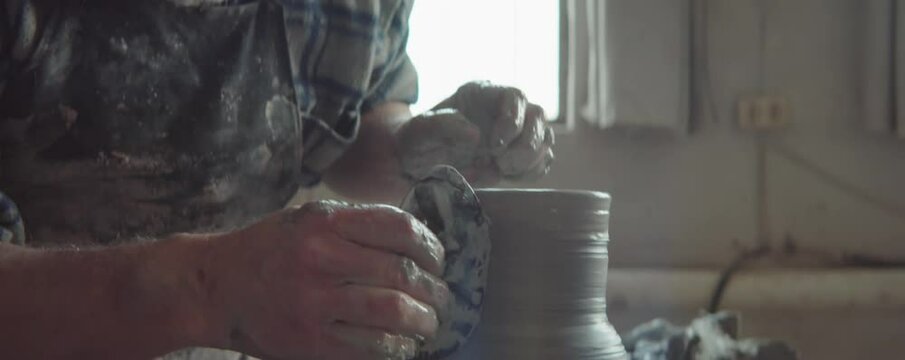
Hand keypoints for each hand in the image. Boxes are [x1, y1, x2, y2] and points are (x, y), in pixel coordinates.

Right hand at [206, 201, 449, 359]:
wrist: (214, 287)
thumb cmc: (268, 249)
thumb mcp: (307, 218)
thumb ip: (356, 225)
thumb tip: (416, 242)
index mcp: (324, 221)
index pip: (399, 229)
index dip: (430, 247)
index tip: (438, 260)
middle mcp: (320, 258)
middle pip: (402, 274)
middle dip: (434, 290)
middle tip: (442, 299)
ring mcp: (314, 303)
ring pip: (393, 313)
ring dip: (423, 322)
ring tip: (430, 324)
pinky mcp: (309, 342)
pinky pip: (371, 349)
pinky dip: (397, 349)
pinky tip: (403, 346)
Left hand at [396, 81, 554, 184]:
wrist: (418, 161)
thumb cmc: (418, 139)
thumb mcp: (420, 129)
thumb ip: (444, 125)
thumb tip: (476, 135)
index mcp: (484, 93)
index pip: (515, 97)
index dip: (512, 120)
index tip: (494, 146)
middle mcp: (505, 109)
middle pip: (538, 117)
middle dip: (526, 144)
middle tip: (502, 163)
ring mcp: (516, 132)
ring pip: (545, 139)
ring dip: (530, 160)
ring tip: (501, 169)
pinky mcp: (518, 156)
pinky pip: (541, 161)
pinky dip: (530, 172)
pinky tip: (506, 175)